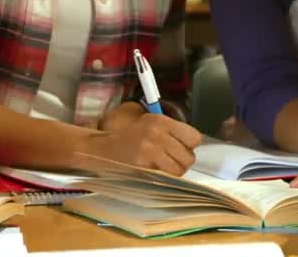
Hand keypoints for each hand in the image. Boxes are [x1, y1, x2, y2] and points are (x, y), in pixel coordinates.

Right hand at [81, 112, 202, 175]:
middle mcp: (157, 133)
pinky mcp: (143, 165)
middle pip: (189, 156)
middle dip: (182, 162)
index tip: (182, 148)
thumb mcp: (150, 124)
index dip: (190, 146)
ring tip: (162, 167)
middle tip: (170, 160)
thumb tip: (192, 144)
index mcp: (161, 121)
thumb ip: (171, 131)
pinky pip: (165, 177)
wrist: (103, 148)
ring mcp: (150, 150)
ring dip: (173, 172)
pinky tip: (152, 171)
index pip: (194, 137)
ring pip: (179, 169)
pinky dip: (162, 177)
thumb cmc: (128, 138)